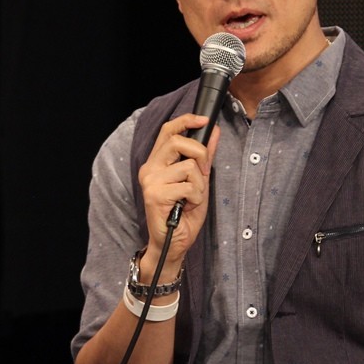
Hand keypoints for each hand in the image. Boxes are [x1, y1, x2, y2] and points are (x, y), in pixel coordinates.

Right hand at [136, 113, 217, 278]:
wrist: (173, 244)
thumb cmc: (184, 214)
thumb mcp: (199, 182)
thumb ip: (205, 157)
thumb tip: (214, 132)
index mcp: (157, 162)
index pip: (168, 130)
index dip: (186, 120)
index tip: (204, 119)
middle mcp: (149, 168)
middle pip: (177, 141)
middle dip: (200, 153)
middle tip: (203, 172)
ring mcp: (150, 181)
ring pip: (187, 166)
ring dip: (199, 185)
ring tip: (191, 198)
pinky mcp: (155, 194)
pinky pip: (188, 185)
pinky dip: (196, 197)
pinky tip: (187, 207)